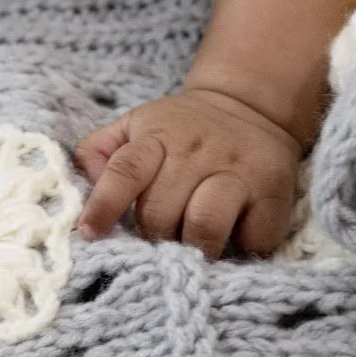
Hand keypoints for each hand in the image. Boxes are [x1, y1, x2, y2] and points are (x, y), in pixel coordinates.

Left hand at [72, 89, 299, 258]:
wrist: (249, 108)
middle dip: (152, 236)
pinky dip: (239, 248)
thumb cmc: (180, 130)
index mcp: (156, 135)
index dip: (104, 204)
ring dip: (192, 248)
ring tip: (190, 248)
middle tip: (157, 240)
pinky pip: (251, 238)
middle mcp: (196, 151)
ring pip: (203, 225)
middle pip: (161, 210)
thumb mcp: (135, 126)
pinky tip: (235, 239)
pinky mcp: (272, 194)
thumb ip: (100, 151)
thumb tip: (83, 184)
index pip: (125, 170)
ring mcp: (236, 171)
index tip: (89, 234)